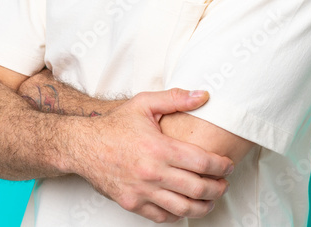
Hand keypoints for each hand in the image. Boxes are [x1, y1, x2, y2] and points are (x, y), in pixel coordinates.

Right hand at [72, 88, 233, 222]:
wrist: (82, 146)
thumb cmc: (114, 125)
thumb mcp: (143, 104)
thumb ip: (175, 98)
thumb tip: (203, 95)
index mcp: (159, 148)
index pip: (202, 162)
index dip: (221, 166)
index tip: (228, 165)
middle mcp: (152, 172)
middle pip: (197, 188)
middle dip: (218, 188)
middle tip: (224, 184)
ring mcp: (142, 191)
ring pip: (183, 208)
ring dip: (203, 206)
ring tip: (211, 199)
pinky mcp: (132, 203)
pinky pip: (162, 217)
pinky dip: (178, 215)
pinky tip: (185, 206)